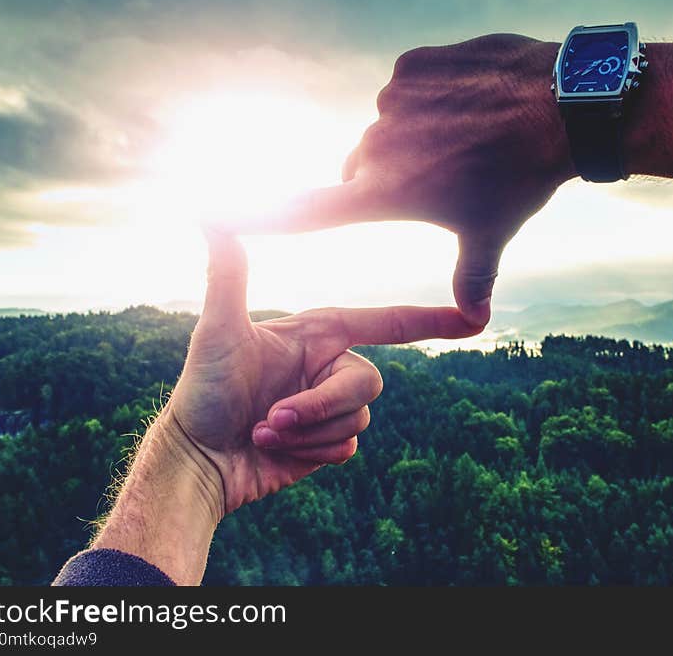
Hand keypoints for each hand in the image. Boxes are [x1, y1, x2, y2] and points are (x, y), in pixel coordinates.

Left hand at [172, 229, 478, 514]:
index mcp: (318, 334)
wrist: (198, 459)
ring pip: (358, 421)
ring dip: (307, 432)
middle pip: (368, 384)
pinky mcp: (327, 444)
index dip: (430, 320)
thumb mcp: (217, 331)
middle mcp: (329, 367)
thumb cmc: (202, 390)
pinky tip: (275, 451)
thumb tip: (211, 214)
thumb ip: (228, 275)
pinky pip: (346, 450)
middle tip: (272, 417)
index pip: (385, 323)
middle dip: (320, 405)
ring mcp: (330, 407)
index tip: (474, 317)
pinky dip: (308, 454)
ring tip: (263, 432)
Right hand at [235, 34, 571, 325]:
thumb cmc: (520, 179)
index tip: (207, 211)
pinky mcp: (410, 66)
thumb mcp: (490, 235)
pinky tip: (466, 106)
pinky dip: (427, 101)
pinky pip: (407, 90)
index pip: (304, 210)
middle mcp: (374, 148)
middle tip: (436, 182)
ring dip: (411, 138)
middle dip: (386, 180)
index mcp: (383, 194)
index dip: (253, 214)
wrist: (560, 105)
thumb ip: (471, 277)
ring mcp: (391, 102)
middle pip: (360, 170)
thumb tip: (475, 319)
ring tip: (463, 144)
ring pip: (386, 129)